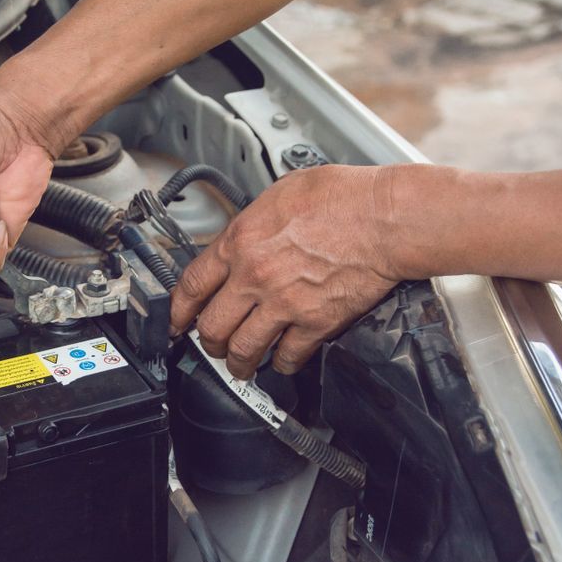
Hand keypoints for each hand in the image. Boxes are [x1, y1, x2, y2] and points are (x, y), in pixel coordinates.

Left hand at [169, 165, 401, 378]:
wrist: (384, 218)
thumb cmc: (342, 198)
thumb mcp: (278, 195)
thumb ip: (252, 224)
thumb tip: (242, 238)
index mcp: (240, 242)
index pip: (191, 286)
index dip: (178, 311)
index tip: (177, 322)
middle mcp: (254, 277)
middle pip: (212, 326)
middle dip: (207, 342)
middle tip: (210, 345)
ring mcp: (283, 304)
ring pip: (244, 349)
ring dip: (238, 363)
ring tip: (240, 366)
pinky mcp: (315, 323)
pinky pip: (288, 356)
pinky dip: (283, 364)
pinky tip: (283, 362)